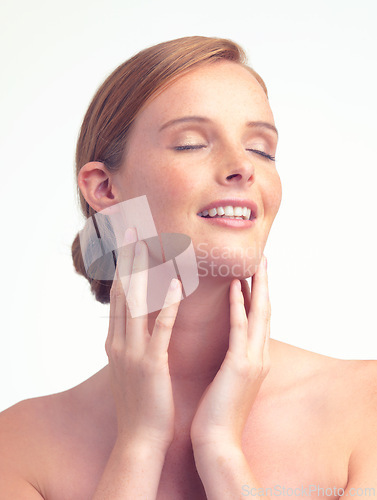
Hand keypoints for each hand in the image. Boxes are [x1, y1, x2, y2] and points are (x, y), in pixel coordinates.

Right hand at [105, 227, 181, 452]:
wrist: (139, 439)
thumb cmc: (141, 402)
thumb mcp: (131, 366)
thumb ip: (132, 340)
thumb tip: (139, 322)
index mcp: (116, 341)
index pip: (119, 295)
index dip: (123, 266)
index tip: (128, 242)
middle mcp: (119, 341)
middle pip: (123, 291)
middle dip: (127, 259)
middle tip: (132, 230)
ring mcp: (132, 352)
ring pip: (136, 303)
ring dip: (144, 272)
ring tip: (150, 245)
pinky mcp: (150, 365)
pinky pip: (160, 329)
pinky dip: (168, 305)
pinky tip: (178, 285)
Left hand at [190, 255, 270, 451]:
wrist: (217, 442)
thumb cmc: (218, 411)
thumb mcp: (230, 379)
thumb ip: (234, 358)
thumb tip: (229, 342)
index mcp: (255, 359)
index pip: (259, 319)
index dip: (258, 294)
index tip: (254, 272)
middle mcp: (259, 356)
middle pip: (265, 311)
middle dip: (264, 284)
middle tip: (262, 259)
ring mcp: (253, 361)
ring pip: (258, 315)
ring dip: (257, 286)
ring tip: (255, 263)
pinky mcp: (240, 366)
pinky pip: (239, 329)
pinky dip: (239, 305)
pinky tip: (235, 286)